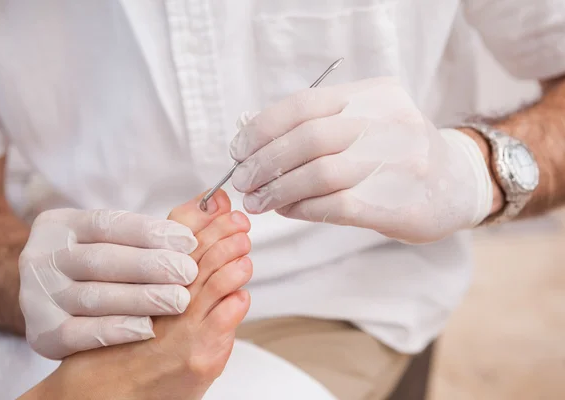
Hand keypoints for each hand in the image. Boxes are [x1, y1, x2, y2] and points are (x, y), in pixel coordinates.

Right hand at [19, 208, 200, 359]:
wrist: (49, 301)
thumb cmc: (97, 263)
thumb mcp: (117, 237)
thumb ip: (164, 220)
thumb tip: (217, 201)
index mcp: (60, 226)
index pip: (107, 224)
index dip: (149, 232)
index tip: (188, 241)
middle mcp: (42, 257)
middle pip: (101, 260)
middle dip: (150, 266)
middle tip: (188, 273)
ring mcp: (37, 296)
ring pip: (94, 296)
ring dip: (141, 299)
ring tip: (179, 301)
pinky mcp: (42, 333)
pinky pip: (79, 333)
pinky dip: (116, 329)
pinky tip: (148, 328)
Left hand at [229, 77, 492, 242]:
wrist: (459, 184)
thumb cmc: (397, 154)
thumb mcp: (365, 124)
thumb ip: (317, 128)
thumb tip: (253, 143)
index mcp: (375, 96)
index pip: (304, 105)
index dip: (262, 128)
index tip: (238, 150)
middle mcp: (389, 124)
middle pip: (308, 138)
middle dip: (264, 162)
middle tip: (243, 181)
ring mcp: (398, 164)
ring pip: (319, 174)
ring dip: (278, 189)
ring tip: (258, 201)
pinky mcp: (399, 204)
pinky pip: (335, 205)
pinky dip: (302, 209)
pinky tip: (288, 210)